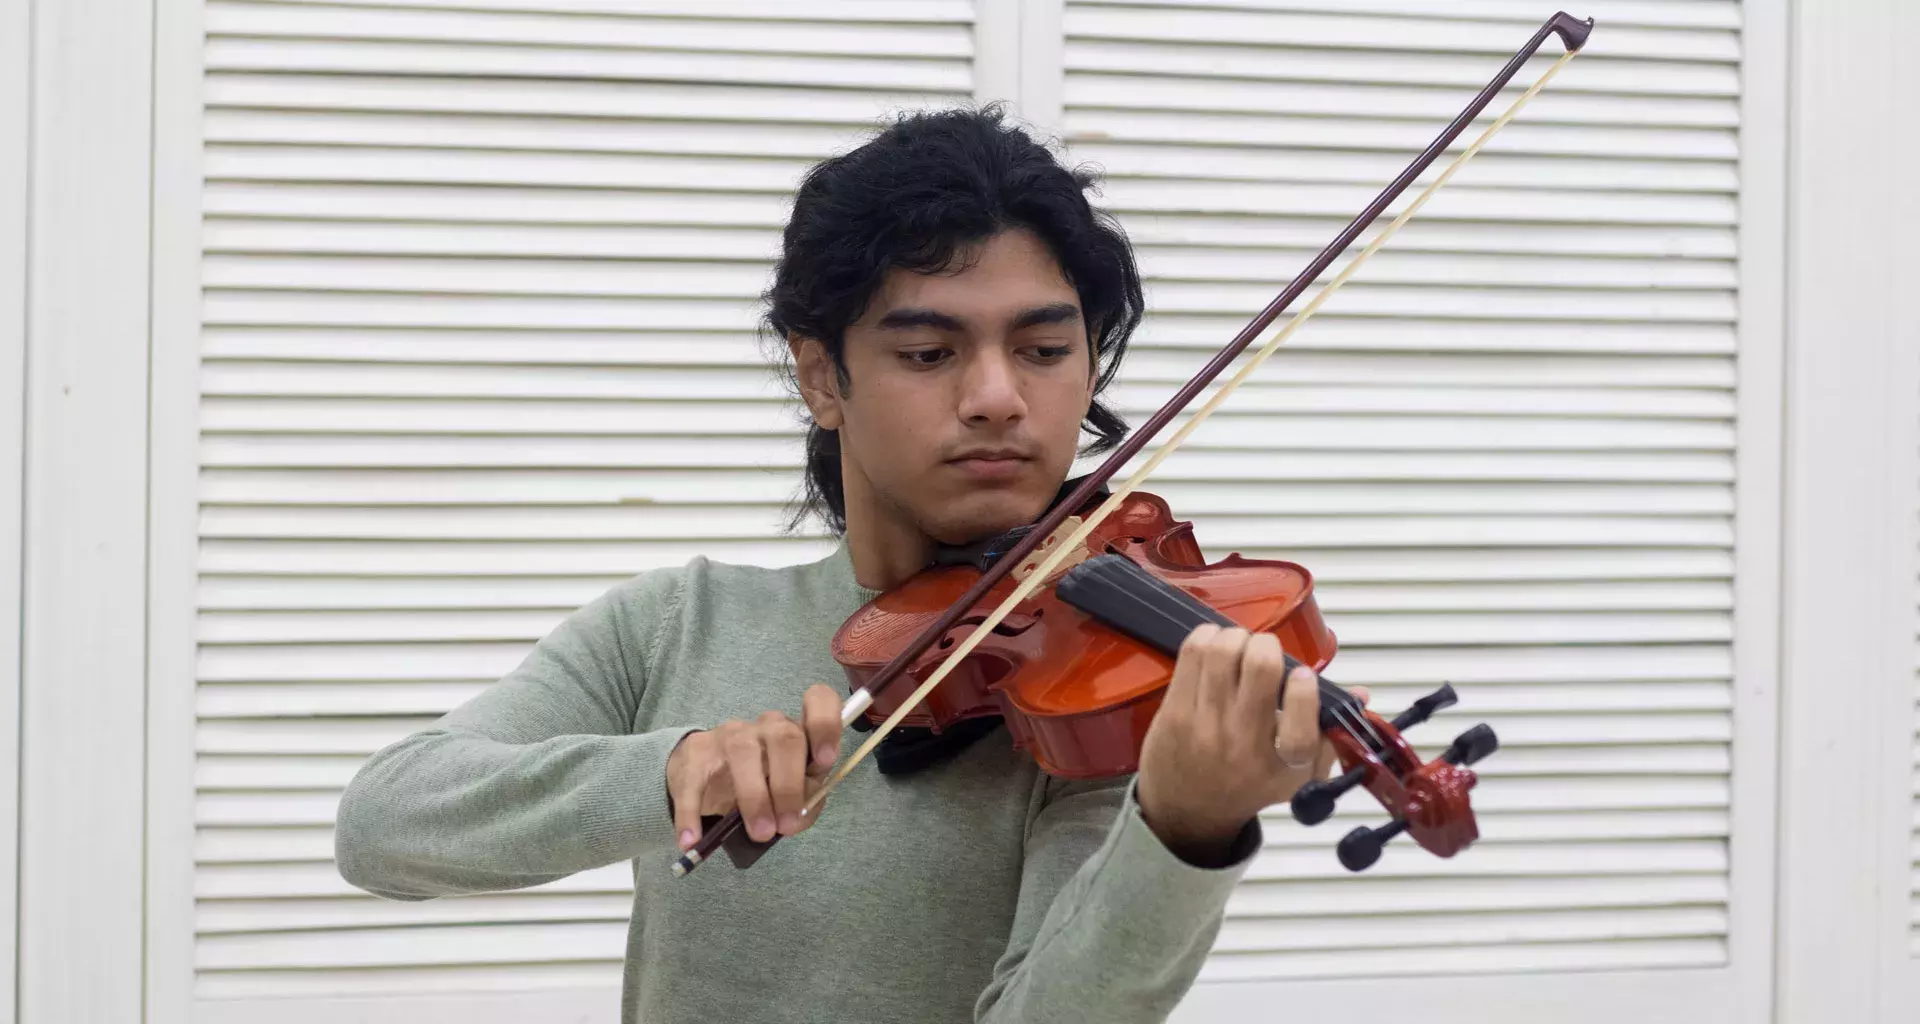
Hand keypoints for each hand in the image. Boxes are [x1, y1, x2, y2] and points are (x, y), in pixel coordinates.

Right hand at [666, 683, 841, 847]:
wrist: (704, 775)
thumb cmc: (761, 783)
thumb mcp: (791, 793)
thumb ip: (805, 801)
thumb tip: (798, 815)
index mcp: (798, 732)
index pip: (819, 702)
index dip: (826, 726)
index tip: (825, 759)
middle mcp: (767, 726)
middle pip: (785, 738)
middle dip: (789, 785)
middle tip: (787, 825)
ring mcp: (731, 736)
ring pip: (744, 752)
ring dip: (755, 798)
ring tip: (760, 834)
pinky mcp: (696, 753)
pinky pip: (693, 780)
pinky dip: (692, 813)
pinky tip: (692, 839)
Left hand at [1135, 624, 1367, 862]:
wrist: (1188, 810)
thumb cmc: (1248, 785)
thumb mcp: (1298, 777)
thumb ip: (1331, 736)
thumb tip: (1360, 694)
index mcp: (1282, 766)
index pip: (1301, 724)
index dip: (1304, 689)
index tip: (1302, 676)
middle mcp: (1243, 745)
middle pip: (1260, 668)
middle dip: (1268, 646)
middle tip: (1265, 654)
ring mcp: (1205, 726)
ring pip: (1224, 651)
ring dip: (1236, 637)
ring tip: (1239, 648)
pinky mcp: (1175, 711)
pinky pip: (1193, 654)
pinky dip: (1209, 637)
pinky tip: (1215, 646)